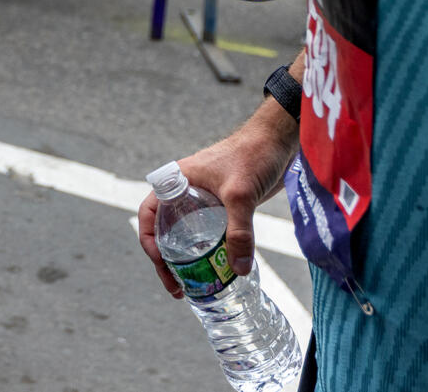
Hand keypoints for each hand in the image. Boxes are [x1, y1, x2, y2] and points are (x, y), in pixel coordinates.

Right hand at [137, 113, 299, 297]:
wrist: (278, 139)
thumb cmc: (253, 154)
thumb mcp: (241, 194)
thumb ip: (239, 232)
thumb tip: (238, 270)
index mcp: (177, 182)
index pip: (149, 213)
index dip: (149, 241)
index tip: (161, 264)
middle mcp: (186, 192)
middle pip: (165, 230)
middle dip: (167, 261)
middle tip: (177, 287)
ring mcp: (205, 200)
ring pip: (187, 235)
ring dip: (187, 260)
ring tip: (194, 286)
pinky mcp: (225, 206)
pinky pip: (210, 234)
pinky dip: (209, 253)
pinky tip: (218, 269)